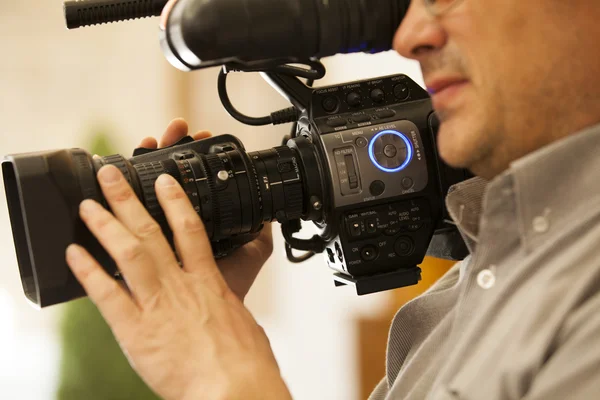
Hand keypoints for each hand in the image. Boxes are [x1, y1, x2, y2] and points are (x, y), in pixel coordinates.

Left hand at [65, 118, 289, 399]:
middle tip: (111, 176)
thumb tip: (232, 294)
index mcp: (209, 282)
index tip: (163, 181)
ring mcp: (158, 305)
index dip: (175, 201)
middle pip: (152, 232)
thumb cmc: (244, 361)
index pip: (190, 230)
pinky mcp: (136, 331)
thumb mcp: (244, 318)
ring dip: (106, 225)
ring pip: (129, 253)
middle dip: (129, 200)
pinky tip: (73, 253)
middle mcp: (181, 286)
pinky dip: (88, 272)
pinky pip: (107, 295)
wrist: (233, 388)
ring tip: (88, 205)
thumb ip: (231, 299)